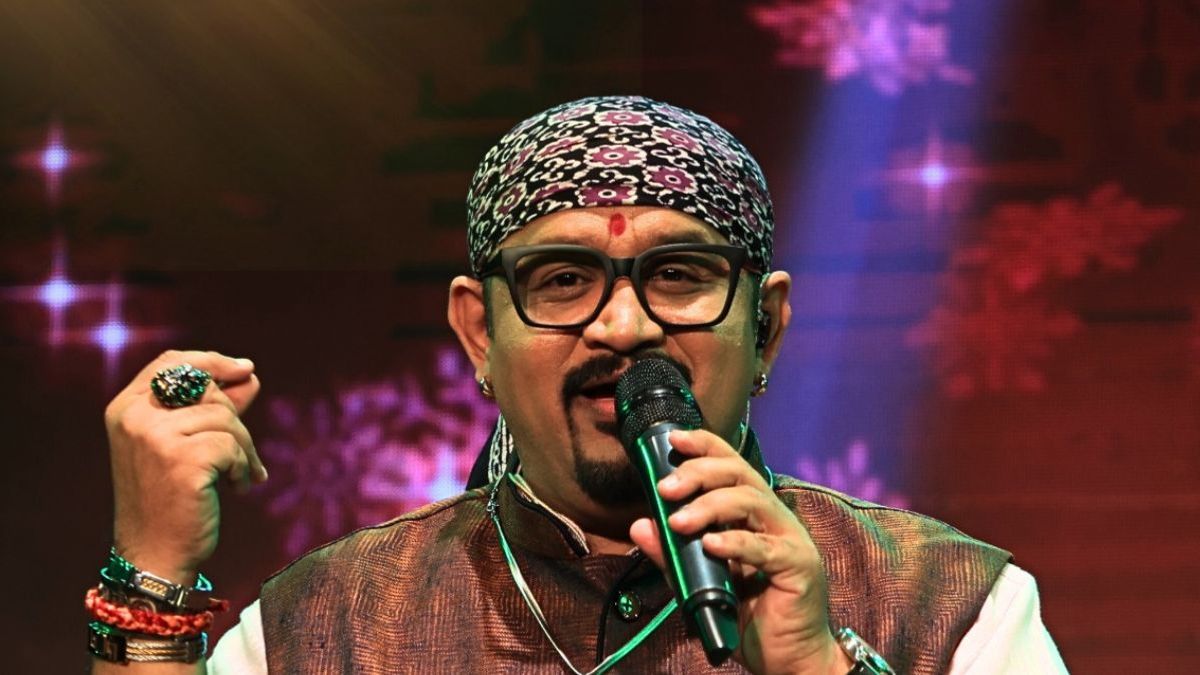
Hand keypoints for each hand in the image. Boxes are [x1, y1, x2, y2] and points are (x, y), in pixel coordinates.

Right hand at [105, 350, 266, 584]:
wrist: (155, 555)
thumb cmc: (171, 499)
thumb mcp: (185, 445)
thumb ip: (212, 408)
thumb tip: (248, 374)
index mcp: (126, 408)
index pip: (173, 362)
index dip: (213, 361)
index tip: (246, 369)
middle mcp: (134, 417)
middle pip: (208, 389)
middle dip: (236, 418)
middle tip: (244, 453)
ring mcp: (155, 437)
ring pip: (225, 417)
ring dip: (244, 448)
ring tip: (240, 474)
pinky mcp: (181, 459)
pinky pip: (232, 445)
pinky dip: (243, 467)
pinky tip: (235, 487)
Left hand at [629, 429, 851, 674]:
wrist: (789, 658)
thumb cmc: (750, 615)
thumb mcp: (700, 581)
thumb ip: (672, 555)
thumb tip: (640, 526)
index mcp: (753, 515)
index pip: (731, 465)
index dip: (705, 446)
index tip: (673, 440)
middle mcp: (774, 519)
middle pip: (740, 475)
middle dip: (699, 473)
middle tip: (665, 488)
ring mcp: (790, 540)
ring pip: (751, 502)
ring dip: (710, 505)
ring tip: (679, 521)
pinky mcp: (798, 567)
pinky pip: (764, 548)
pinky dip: (734, 542)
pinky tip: (710, 545)